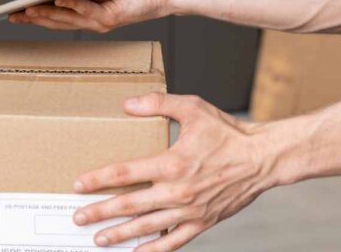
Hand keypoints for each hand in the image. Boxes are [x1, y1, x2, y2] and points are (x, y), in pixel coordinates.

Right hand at [9, 0, 168, 32]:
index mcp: (85, 12)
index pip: (55, 16)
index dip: (34, 15)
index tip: (14, 12)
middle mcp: (90, 21)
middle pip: (57, 22)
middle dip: (34, 19)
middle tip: (13, 15)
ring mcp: (100, 21)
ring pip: (68, 20)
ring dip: (48, 15)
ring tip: (29, 9)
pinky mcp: (111, 17)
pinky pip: (88, 11)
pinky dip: (73, 5)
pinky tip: (59, 0)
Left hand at [72, 93, 275, 250]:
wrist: (262, 159)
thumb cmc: (227, 132)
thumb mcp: (193, 108)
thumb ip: (158, 104)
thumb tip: (127, 104)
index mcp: (171, 162)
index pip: (124, 173)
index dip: (98, 180)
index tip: (78, 185)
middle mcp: (177, 190)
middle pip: (129, 205)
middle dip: (100, 212)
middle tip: (78, 217)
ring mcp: (189, 210)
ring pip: (147, 228)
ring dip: (120, 235)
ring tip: (98, 239)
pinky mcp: (202, 222)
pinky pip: (173, 242)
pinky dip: (153, 250)